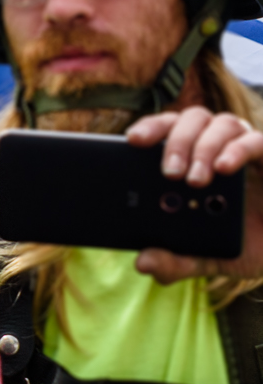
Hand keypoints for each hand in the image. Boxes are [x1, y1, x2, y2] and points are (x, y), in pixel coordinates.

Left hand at [128, 108, 262, 279]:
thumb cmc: (245, 246)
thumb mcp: (205, 260)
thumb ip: (175, 262)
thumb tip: (143, 263)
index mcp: (190, 162)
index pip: (164, 130)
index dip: (148, 128)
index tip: (132, 141)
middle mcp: (217, 147)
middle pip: (190, 120)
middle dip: (176, 142)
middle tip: (170, 173)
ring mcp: (245, 150)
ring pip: (221, 123)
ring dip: (204, 148)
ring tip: (195, 180)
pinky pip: (257, 141)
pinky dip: (239, 150)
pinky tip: (225, 168)